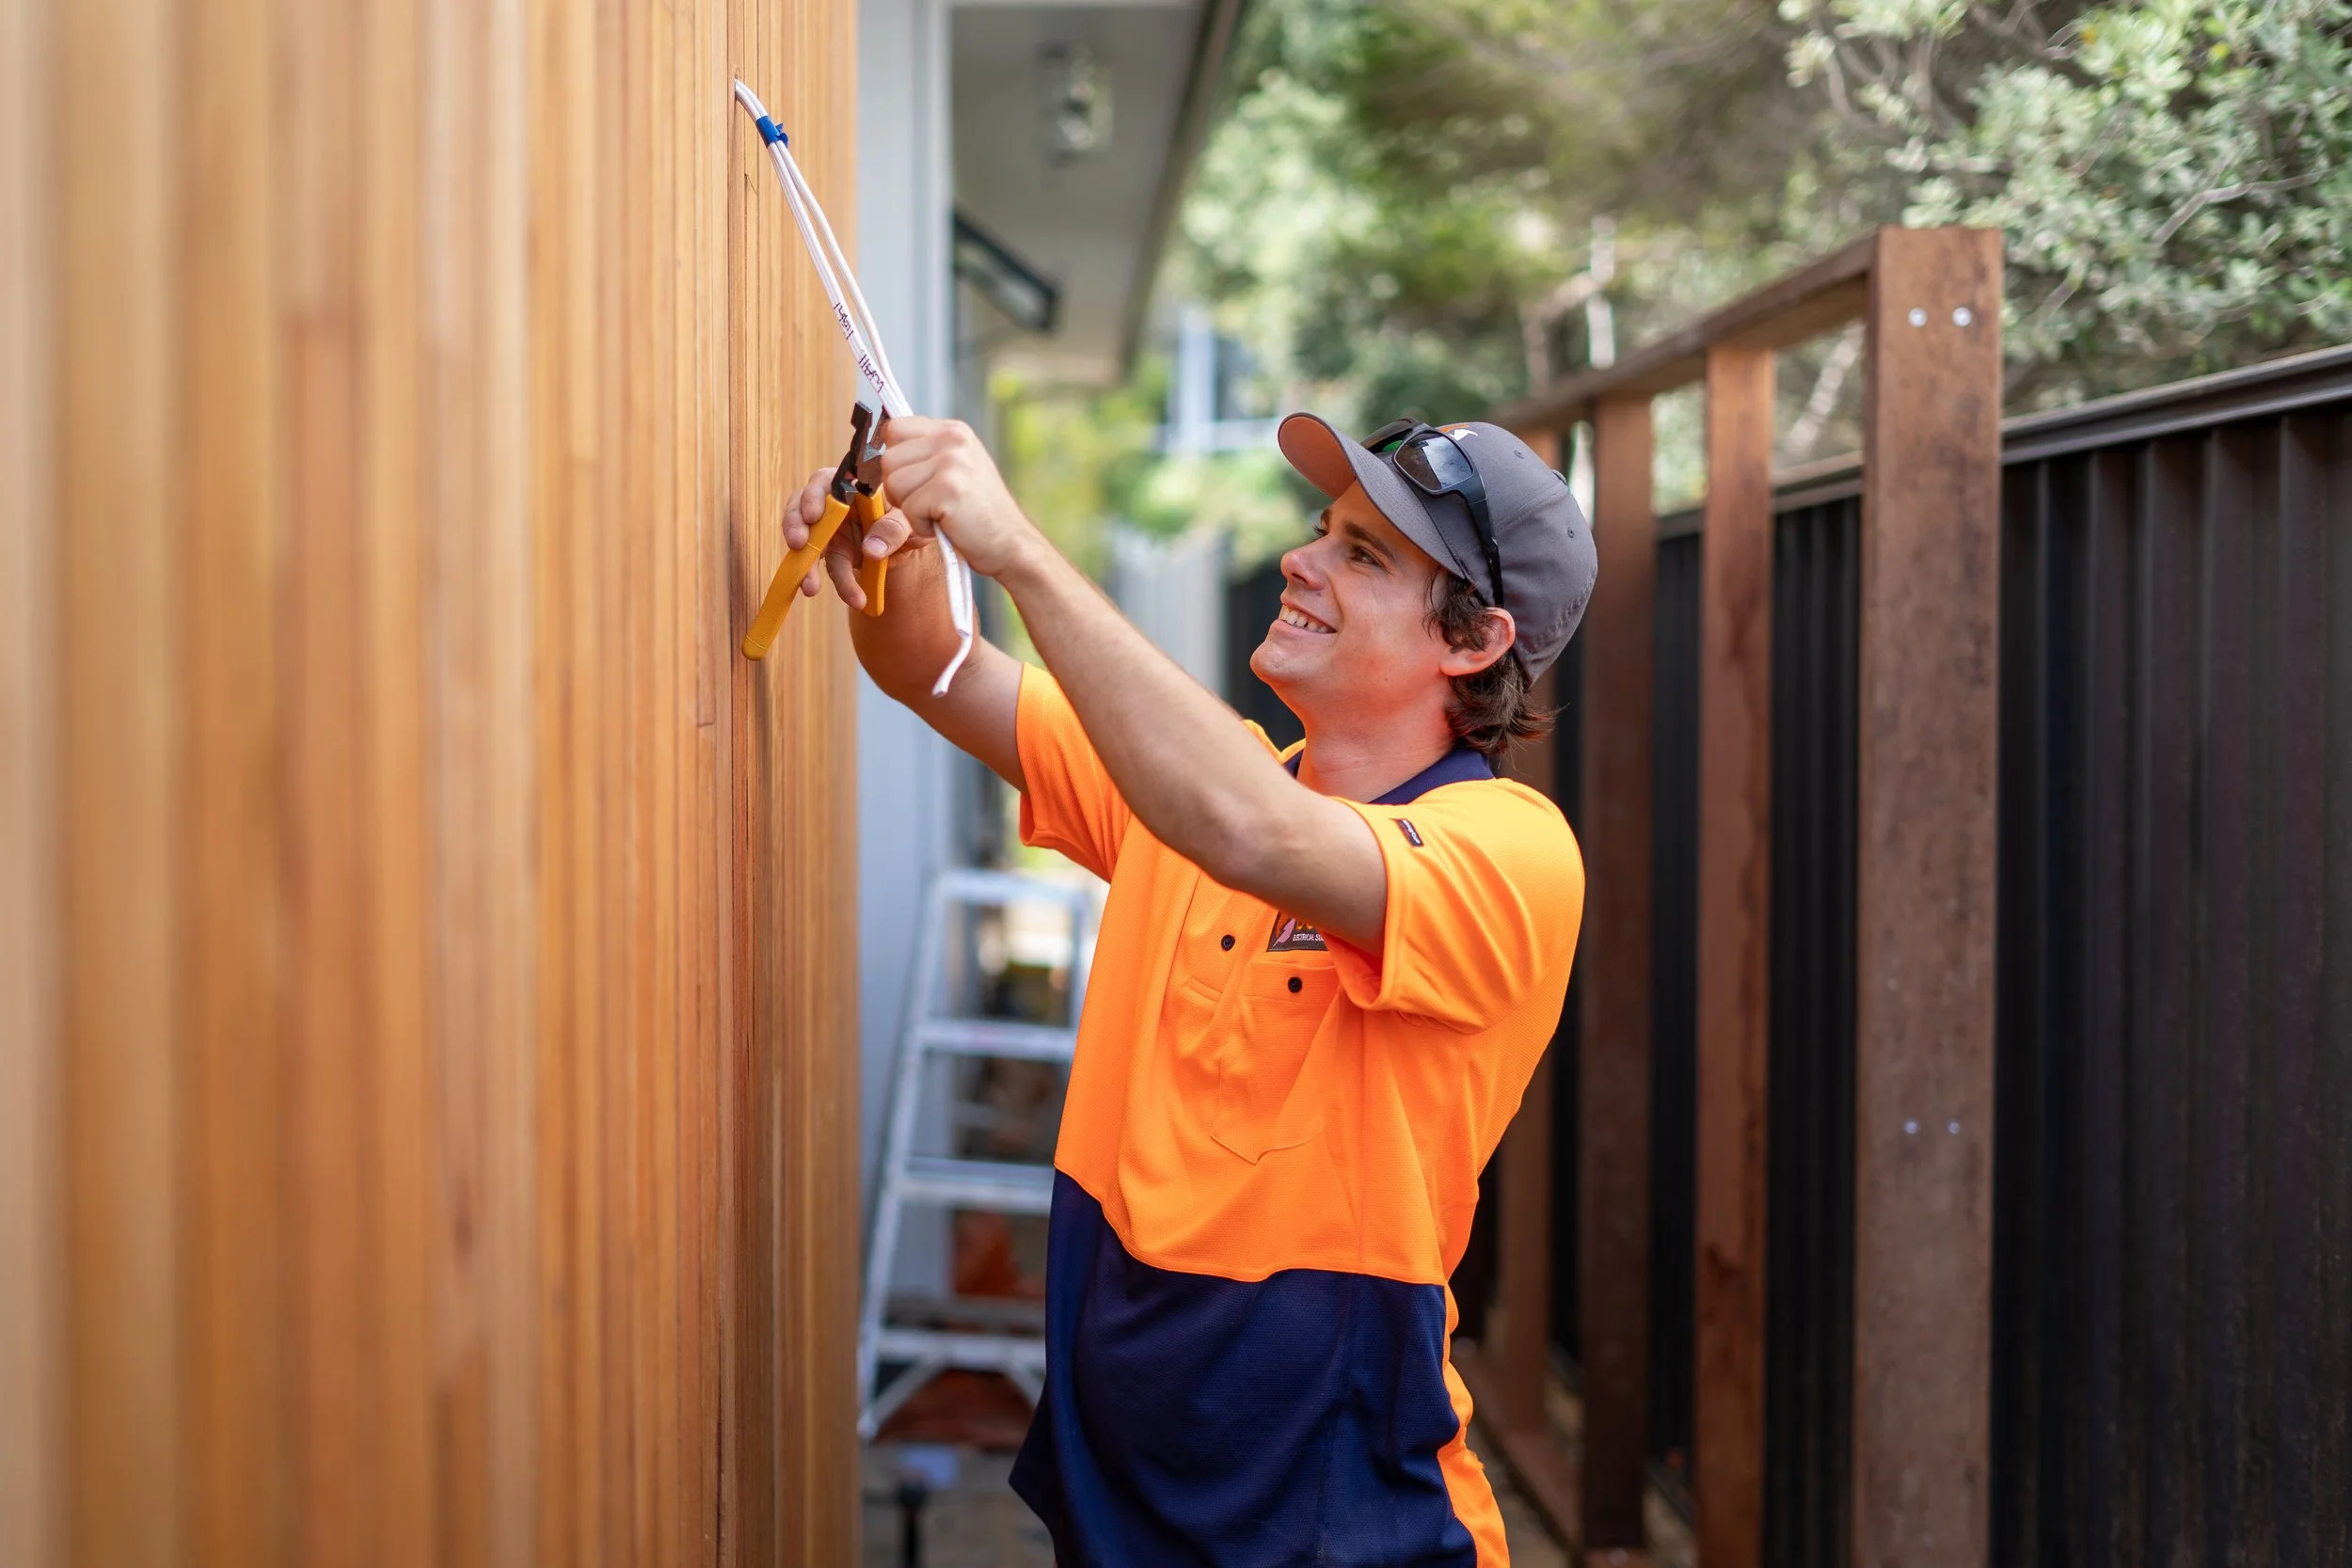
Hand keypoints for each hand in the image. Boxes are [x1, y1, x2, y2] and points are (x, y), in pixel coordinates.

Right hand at [785, 466, 925, 611]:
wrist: (906, 546)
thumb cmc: (908, 521)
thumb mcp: (909, 523)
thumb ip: (894, 529)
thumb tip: (871, 549)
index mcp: (852, 485)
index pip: (826, 481)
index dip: (814, 495)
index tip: (813, 515)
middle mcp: (833, 502)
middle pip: (801, 505)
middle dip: (795, 523)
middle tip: (798, 544)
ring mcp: (826, 526)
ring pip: (803, 537)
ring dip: (803, 561)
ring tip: (810, 586)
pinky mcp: (828, 550)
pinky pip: (819, 565)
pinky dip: (826, 582)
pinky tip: (849, 598)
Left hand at [874, 417, 1042, 578]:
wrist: (1011, 544)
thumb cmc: (978, 514)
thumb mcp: (956, 471)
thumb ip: (926, 454)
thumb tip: (880, 447)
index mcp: (953, 431)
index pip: (894, 428)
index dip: (895, 459)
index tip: (914, 480)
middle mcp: (952, 439)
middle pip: (888, 459)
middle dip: (900, 489)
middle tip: (930, 504)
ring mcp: (951, 462)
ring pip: (893, 483)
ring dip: (910, 509)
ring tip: (940, 514)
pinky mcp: (948, 489)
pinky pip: (908, 508)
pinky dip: (921, 526)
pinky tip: (946, 525)